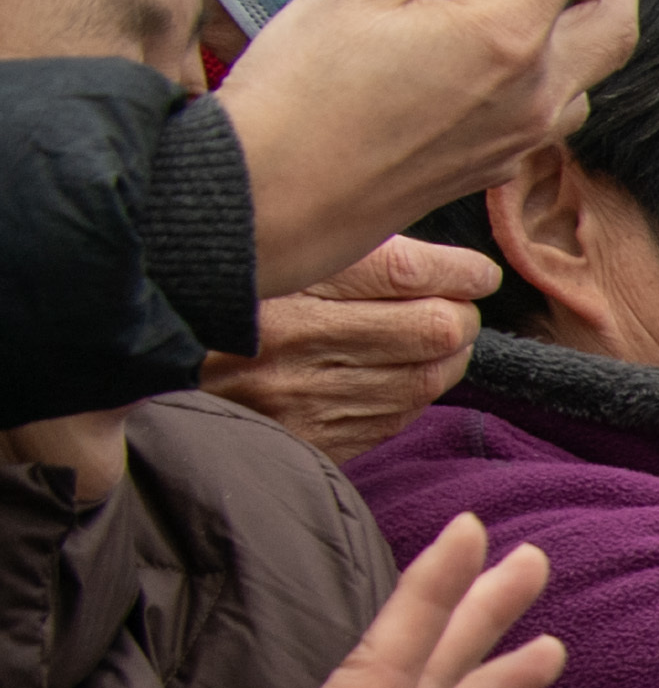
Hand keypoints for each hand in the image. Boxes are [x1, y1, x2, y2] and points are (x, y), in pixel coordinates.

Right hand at [200, 234, 495, 461]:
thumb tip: (446, 262)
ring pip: (428, 377)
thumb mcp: (272, 255)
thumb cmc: (222, 301)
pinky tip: (401, 372)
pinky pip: (399, 415)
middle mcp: (295, 342)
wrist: (155, 371)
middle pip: (435, 329)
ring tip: (434, 337)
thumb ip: (347, 248)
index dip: (459, 273)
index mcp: (282, 282)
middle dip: (460, 315)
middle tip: (455, 305)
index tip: (475, 273)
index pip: (406, 274)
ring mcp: (306, 398)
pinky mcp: (314, 440)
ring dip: (446, 357)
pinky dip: (415, 390)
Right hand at [212, 0, 658, 293]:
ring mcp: (524, 134)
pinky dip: (551, 53)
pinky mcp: (500, 161)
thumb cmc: (301, 96)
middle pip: (613, 6)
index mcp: (507, 36)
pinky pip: (557, 99)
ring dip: (583, 5)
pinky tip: (501, 31)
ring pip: (592, 59)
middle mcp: (536, 91)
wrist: (271, 205)